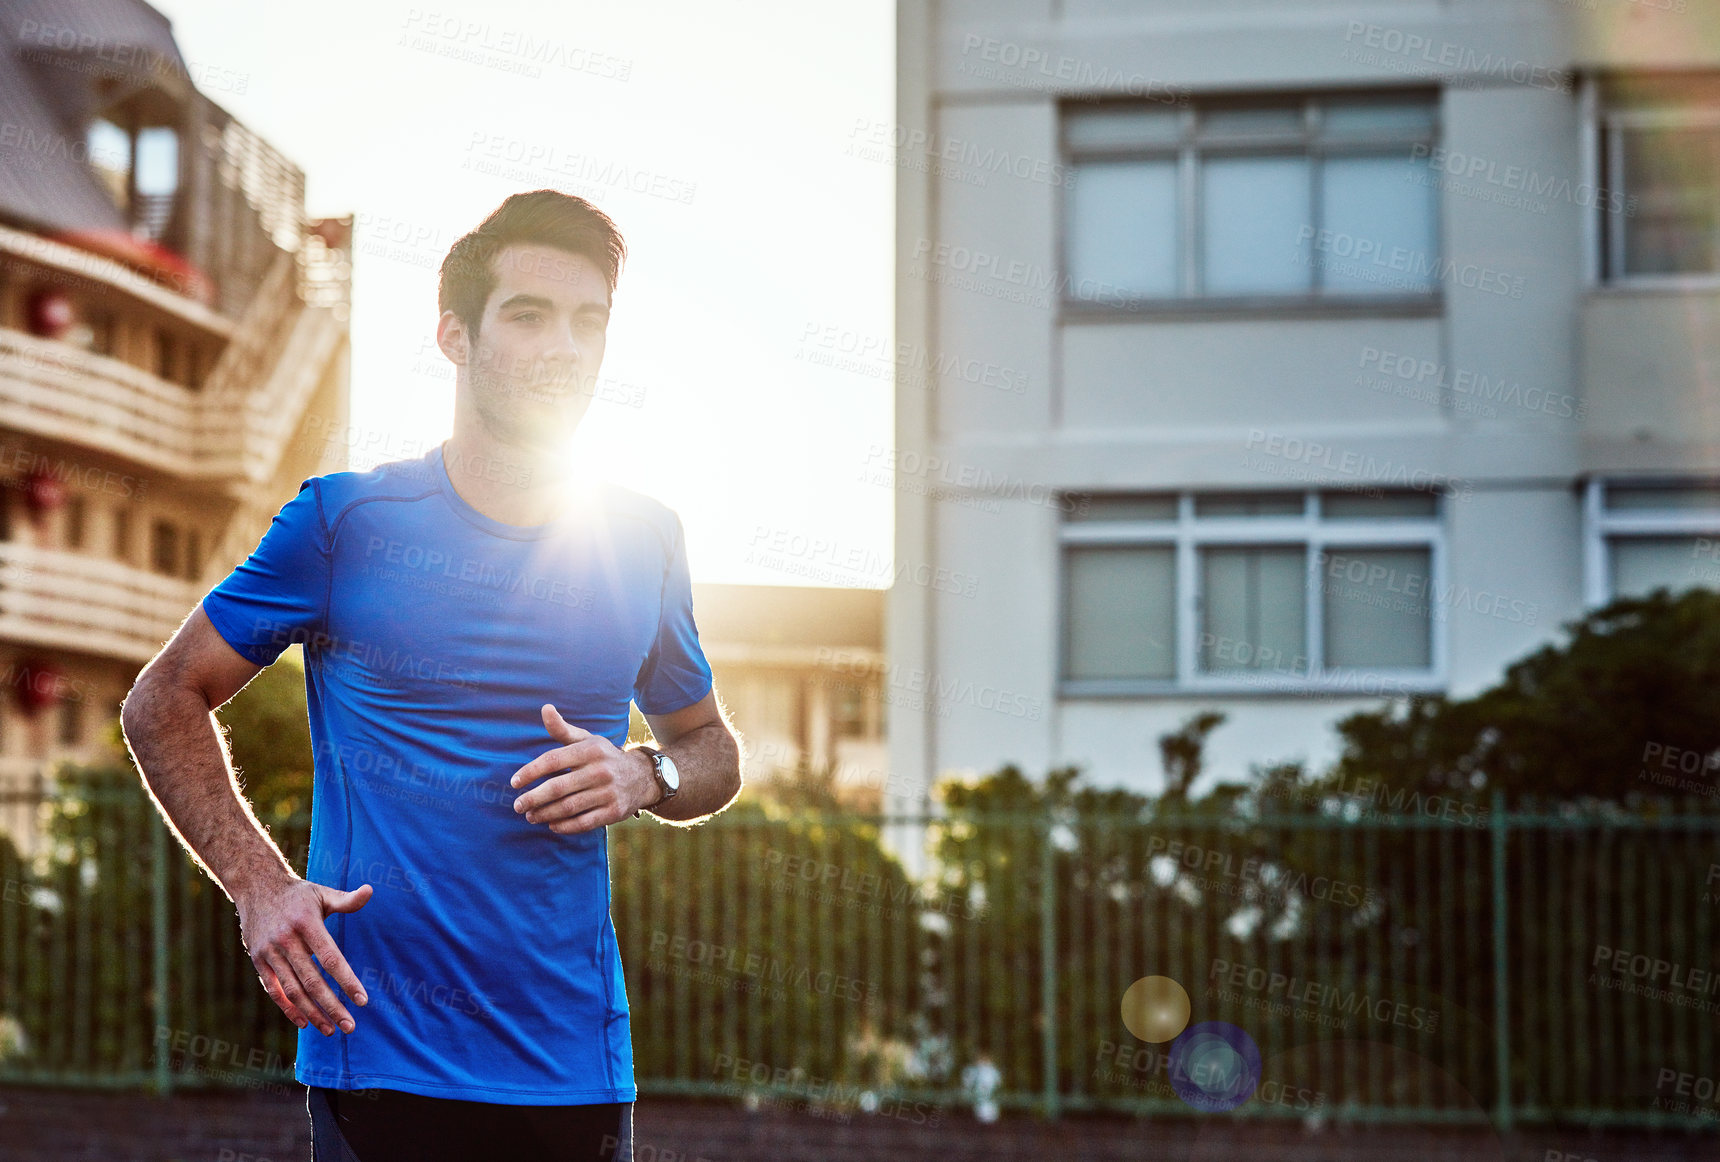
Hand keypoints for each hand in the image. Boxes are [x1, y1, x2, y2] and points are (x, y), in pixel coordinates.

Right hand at [237, 875, 371, 1035]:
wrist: (255, 887)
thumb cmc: (298, 894)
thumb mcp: (322, 893)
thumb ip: (346, 900)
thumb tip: (370, 891)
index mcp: (307, 923)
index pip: (331, 958)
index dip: (346, 981)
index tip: (362, 1000)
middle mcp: (287, 940)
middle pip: (312, 981)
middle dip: (332, 1006)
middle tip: (350, 1026)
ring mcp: (270, 952)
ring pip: (293, 990)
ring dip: (313, 1013)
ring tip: (331, 1030)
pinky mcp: (258, 961)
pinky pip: (274, 990)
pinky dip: (288, 1008)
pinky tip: (305, 1022)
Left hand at [510, 704, 657, 833]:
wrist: (642, 777)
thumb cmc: (604, 757)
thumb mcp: (586, 740)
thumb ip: (562, 729)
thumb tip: (545, 708)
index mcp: (590, 750)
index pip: (553, 760)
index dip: (531, 771)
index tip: (515, 782)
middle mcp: (600, 770)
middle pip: (558, 787)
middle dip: (534, 798)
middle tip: (518, 805)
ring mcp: (608, 792)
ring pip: (569, 807)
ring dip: (545, 814)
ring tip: (531, 816)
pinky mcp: (614, 811)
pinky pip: (584, 822)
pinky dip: (565, 826)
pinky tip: (552, 825)